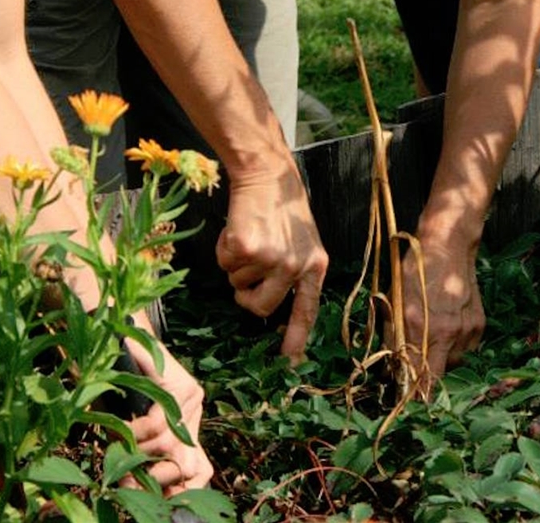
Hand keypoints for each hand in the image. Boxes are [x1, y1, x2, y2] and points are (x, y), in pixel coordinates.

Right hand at [122, 330, 213, 495]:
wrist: (121, 336)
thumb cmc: (118, 383)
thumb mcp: (130, 424)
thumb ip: (140, 450)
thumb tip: (136, 488)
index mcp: (184, 422)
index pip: (189, 466)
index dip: (166, 480)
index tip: (141, 485)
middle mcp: (193, 410)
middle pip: (179, 459)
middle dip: (147, 466)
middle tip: (123, 461)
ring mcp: (193, 398)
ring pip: (168, 443)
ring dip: (137, 447)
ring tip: (120, 437)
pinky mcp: (184, 386)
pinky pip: (160, 422)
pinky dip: (136, 429)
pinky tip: (122, 424)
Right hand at [216, 162, 328, 362]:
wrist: (267, 175)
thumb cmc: (281, 210)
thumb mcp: (302, 242)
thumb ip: (293, 273)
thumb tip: (270, 308)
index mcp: (315, 266)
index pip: (307, 310)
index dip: (297, 339)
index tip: (290, 365)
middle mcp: (295, 266)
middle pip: (261, 307)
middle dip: (246, 296)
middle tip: (246, 275)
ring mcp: (270, 258)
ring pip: (238, 283)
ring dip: (237, 264)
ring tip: (251, 236)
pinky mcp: (246, 248)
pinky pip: (224, 264)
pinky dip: (224, 249)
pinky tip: (238, 229)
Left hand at [396, 222, 484, 388]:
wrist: (448, 245)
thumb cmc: (414, 270)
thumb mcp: (394, 301)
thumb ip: (393, 336)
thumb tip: (392, 368)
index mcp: (421, 326)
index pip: (422, 378)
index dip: (416, 396)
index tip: (409, 408)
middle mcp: (447, 332)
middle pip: (438, 375)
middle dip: (427, 377)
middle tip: (416, 370)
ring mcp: (467, 330)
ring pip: (453, 362)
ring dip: (440, 358)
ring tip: (430, 336)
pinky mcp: (479, 325)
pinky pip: (465, 349)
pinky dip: (454, 345)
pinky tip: (446, 327)